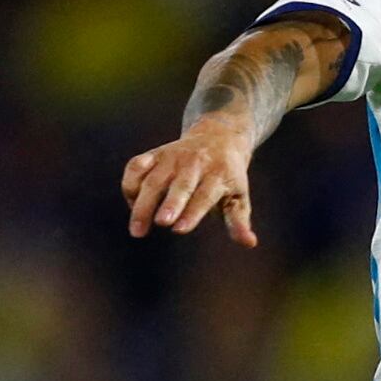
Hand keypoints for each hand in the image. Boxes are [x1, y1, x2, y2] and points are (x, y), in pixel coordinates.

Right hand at [119, 122, 259, 246]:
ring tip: (137, 229)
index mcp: (218, 175)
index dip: (192, 212)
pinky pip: (136, 166)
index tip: (180, 229)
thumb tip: (250, 243)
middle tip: (160, 223)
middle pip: (179, 185)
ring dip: (143, 203)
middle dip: (170, 203)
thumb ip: (239, 221)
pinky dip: (130, 184)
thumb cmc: (228, 176)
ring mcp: (172, 157)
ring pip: (153, 178)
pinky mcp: (155, 153)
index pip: (204, 196)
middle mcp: (194, 164)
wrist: (218, 137)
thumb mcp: (239, 196)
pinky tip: (131, 204)